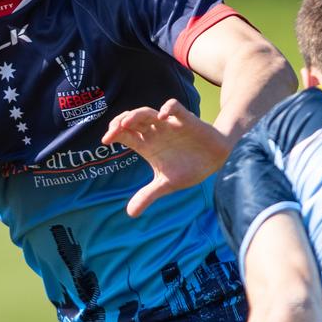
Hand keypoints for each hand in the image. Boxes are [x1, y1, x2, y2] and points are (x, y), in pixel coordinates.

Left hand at [103, 99, 229, 216]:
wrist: (217, 159)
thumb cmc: (189, 168)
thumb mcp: (166, 185)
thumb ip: (148, 196)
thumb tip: (130, 214)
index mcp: (147, 144)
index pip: (125, 134)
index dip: (113, 134)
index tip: (105, 141)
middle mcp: (155, 131)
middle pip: (132, 120)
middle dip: (119, 122)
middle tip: (112, 132)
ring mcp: (169, 124)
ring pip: (148, 112)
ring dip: (136, 115)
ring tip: (126, 123)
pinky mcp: (187, 120)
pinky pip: (175, 108)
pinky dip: (167, 108)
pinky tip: (162, 116)